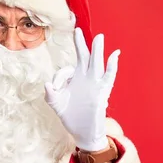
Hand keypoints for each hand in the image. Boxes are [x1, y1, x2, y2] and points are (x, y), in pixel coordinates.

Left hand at [45, 28, 119, 150]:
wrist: (82, 132)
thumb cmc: (70, 115)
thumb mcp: (56, 104)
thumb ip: (50, 94)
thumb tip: (47, 84)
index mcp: (74, 79)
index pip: (66, 69)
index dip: (59, 76)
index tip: (54, 89)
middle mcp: (85, 78)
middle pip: (84, 56)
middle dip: (80, 44)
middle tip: (77, 30)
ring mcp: (94, 84)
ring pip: (96, 62)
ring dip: (97, 50)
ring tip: (99, 37)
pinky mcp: (102, 92)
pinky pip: (109, 77)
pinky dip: (112, 66)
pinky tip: (114, 55)